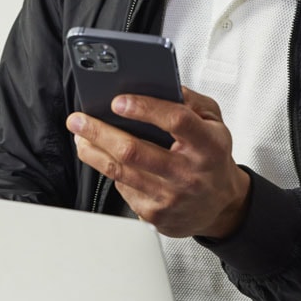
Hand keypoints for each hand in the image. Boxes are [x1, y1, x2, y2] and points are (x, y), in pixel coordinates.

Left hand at [66, 87, 250, 238]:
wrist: (221, 206)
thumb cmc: (213, 157)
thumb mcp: (214, 122)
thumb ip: (191, 101)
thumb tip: (159, 85)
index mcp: (208, 144)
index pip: (176, 121)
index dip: (145, 109)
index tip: (117, 101)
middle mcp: (189, 173)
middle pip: (135, 151)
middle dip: (100, 132)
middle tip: (78, 119)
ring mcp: (171, 197)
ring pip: (120, 172)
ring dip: (93, 151)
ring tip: (80, 136)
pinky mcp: (155, 215)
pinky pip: (123, 188)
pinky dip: (110, 170)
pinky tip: (103, 158)